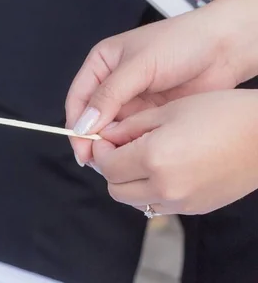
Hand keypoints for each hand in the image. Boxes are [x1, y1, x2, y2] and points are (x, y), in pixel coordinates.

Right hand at [65, 0, 257, 165]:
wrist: (225, 48)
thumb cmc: (182, 42)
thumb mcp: (139, 66)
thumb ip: (110, 95)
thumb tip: (84, 124)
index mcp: (102, 63)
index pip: (78, 98)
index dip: (76, 123)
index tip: (81, 147)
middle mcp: (113, 83)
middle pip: (92, 117)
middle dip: (92, 139)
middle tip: (97, 161)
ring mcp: (132, 100)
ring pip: (111, 129)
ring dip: (112, 145)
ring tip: (116, 160)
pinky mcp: (149, 115)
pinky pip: (132, 134)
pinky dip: (130, 146)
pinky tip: (133, 154)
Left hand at [92, 90, 257, 214]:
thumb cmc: (220, 113)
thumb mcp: (168, 111)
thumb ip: (129, 126)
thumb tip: (104, 136)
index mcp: (154, 159)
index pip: (107, 165)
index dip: (100, 151)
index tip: (103, 138)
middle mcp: (165, 187)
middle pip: (115, 189)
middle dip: (111, 168)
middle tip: (119, 148)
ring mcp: (182, 202)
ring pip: (135, 201)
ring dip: (129, 182)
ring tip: (141, 157)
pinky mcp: (196, 209)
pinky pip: (158, 205)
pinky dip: (150, 191)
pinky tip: (163, 168)